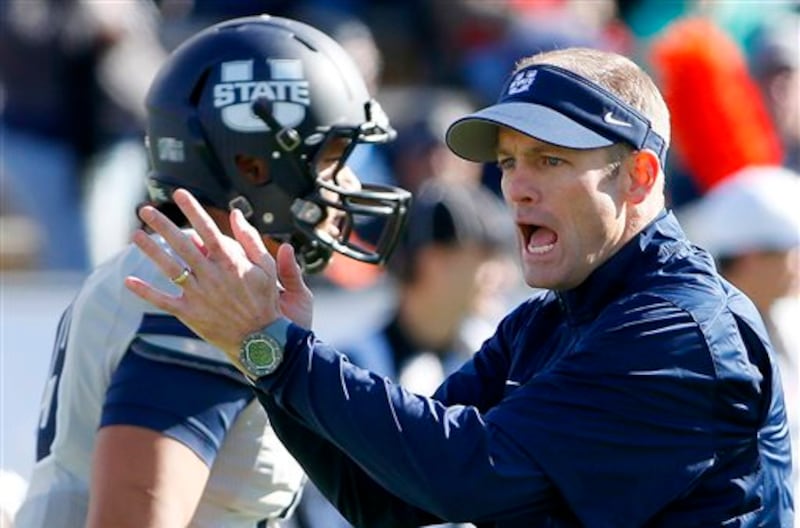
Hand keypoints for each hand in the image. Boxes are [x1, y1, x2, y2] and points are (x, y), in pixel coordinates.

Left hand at [124, 189, 312, 363]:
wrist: (261, 340)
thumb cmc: (266, 302)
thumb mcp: (267, 268)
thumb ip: (251, 240)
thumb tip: (236, 214)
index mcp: (231, 262)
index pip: (207, 229)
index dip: (193, 210)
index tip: (179, 194)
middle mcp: (211, 275)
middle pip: (182, 244)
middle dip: (163, 225)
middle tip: (147, 210)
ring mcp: (199, 295)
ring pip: (169, 268)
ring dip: (151, 251)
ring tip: (136, 235)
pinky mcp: (190, 313)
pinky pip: (163, 301)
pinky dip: (145, 292)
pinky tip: (129, 281)